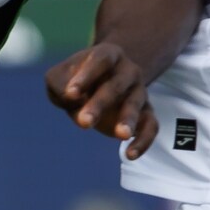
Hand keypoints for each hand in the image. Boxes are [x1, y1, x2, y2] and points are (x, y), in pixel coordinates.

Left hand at [46, 43, 160, 158]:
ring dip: (128, 120)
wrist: (103, 80)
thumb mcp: (60, 76)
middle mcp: (128, 70)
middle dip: (100, 103)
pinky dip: (143, 141)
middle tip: (83, 122)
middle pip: (116, 86)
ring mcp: (139, 91)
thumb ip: (59, 84)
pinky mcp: (146, 112)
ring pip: (135, 105)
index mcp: (108, 54)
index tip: (70, 94)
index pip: (99, 60)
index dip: (86, 76)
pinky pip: (151, 126)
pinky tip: (130, 155)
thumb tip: (70, 100)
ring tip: (120, 135)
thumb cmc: (76, 78)